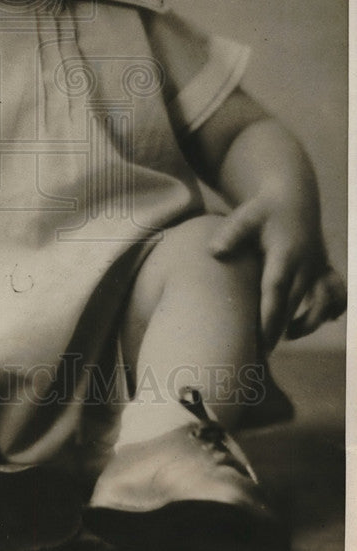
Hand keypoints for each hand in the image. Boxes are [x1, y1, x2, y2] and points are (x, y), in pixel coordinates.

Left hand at [208, 195, 345, 349]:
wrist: (293, 196)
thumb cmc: (264, 210)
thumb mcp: (246, 216)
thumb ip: (231, 234)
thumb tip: (214, 252)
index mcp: (285, 254)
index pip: (277, 291)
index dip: (270, 317)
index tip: (261, 342)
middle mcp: (306, 264)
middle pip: (294, 304)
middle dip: (279, 329)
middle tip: (259, 354)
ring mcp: (319, 267)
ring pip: (322, 304)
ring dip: (307, 323)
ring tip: (285, 337)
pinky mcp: (325, 270)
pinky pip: (335, 295)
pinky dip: (330, 310)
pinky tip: (315, 322)